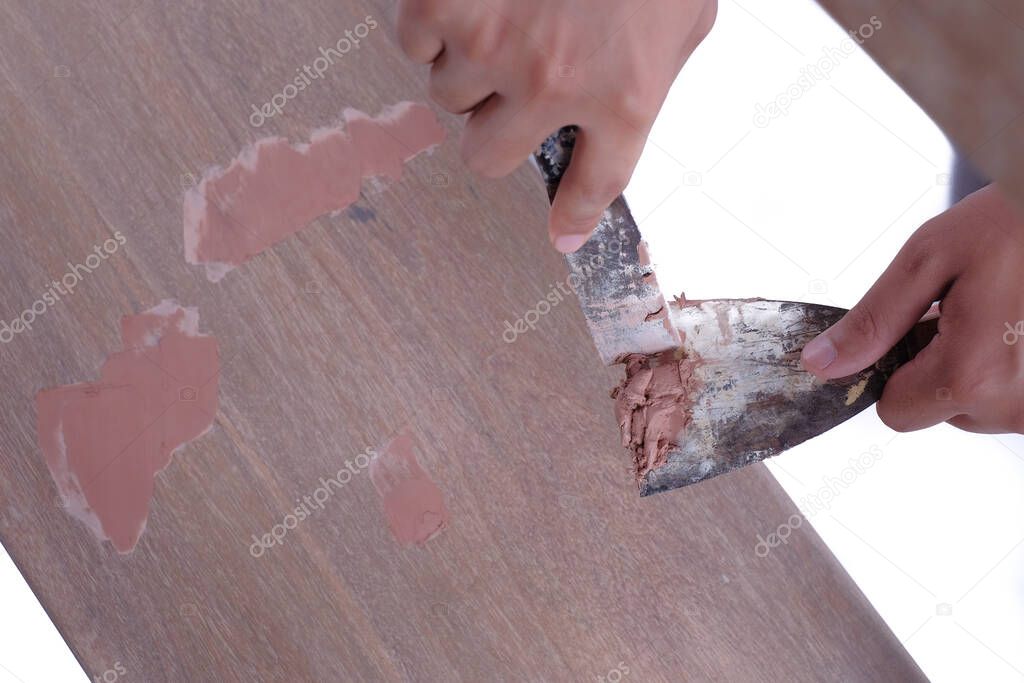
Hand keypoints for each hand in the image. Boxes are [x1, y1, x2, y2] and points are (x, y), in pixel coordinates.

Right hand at [396, 0, 717, 251]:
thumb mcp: (684, 18)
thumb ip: (650, 75)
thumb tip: (616, 122)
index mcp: (624, 93)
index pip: (593, 184)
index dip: (572, 215)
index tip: (561, 232)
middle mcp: (552, 84)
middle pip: (486, 157)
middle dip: (493, 125)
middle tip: (506, 86)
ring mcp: (492, 44)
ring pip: (447, 95)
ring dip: (467, 62)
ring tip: (502, 12)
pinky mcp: (443, 4)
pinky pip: (412, 41)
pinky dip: (431, 20)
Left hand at [801, 185, 1023, 433]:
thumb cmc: (1015, 221)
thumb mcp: (930, 258)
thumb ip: (873, 320)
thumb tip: (820, 364)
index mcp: (972, 376)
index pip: (895, 411)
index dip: (893, 369)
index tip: (915, 325)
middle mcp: (1015, 407)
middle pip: (939, 410)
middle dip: (940, 364)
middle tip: (967, 309)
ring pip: (979, 406)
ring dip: (978, 365)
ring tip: (1001, 312)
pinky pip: (1013, 397)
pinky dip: (1007, 365)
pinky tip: (1018, 325)